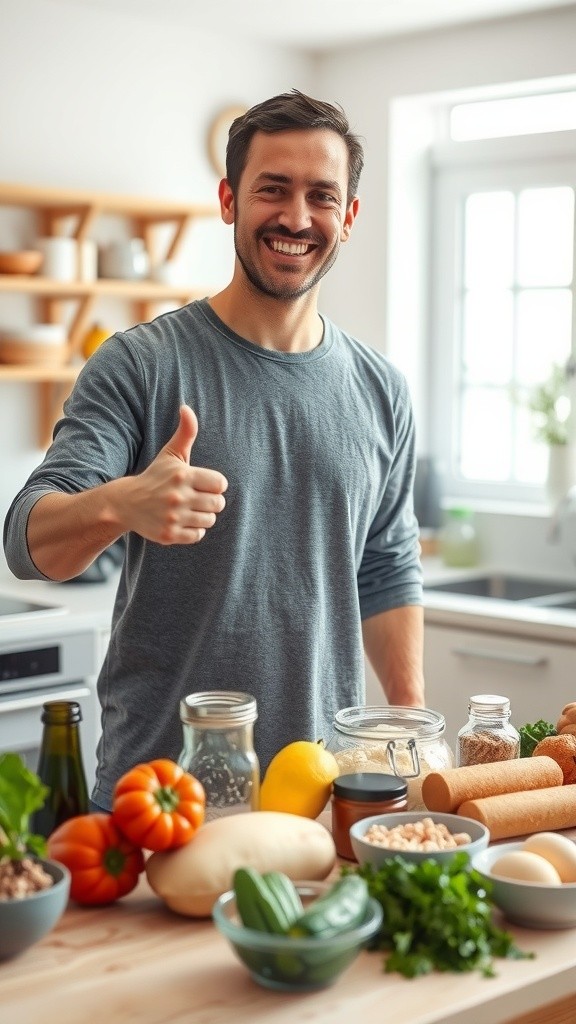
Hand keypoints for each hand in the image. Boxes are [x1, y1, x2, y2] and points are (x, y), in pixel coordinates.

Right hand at [119, 405, 227, 544]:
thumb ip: (186, 432)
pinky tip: (181, 521)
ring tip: (188, 509)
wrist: (126, 503)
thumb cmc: (155, 476)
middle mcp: (178, 497)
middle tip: (196, 498)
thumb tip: (186, 407)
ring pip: (209, 520)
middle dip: (210, 501)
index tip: (203, 484)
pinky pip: (198, 535)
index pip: (221, 484)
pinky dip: (193, 530)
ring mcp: (173, 517)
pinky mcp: (169, 534)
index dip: (215, 485)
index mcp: (182, 475)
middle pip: (218, 504)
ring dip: (202, 516)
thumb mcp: (170, 454)